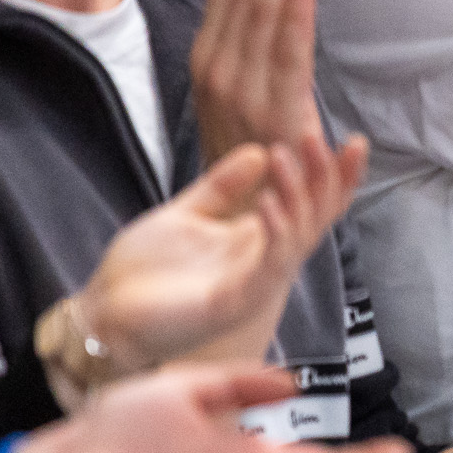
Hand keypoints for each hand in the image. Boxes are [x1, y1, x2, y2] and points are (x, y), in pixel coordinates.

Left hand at [73, 132, 367, 377]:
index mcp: (255, 240)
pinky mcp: (233, 304)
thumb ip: (222, 186)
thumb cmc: (141, 273)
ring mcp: (252, 285)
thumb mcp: (186, 213)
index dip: (333, 175)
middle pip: (315, 219)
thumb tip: (260, 149)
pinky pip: (268, 268)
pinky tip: (268, 202)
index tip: (351, 140)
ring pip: (297, 239)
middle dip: (325, 178)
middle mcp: (262, 262)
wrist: (101, 314)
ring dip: (297, 196)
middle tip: (319, 138)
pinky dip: (275, 233)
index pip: (310, 205)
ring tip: (285, 155)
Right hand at [191, 0, 323, 163]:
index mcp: (209, 54)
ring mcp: (241, 90)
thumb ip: (227, 23)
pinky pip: (287, 54)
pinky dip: (296, 12)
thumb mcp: (228, 79)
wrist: (247, 218)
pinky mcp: (273, 114)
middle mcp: (219, 66)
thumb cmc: (246, 148)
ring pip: (265, 8)